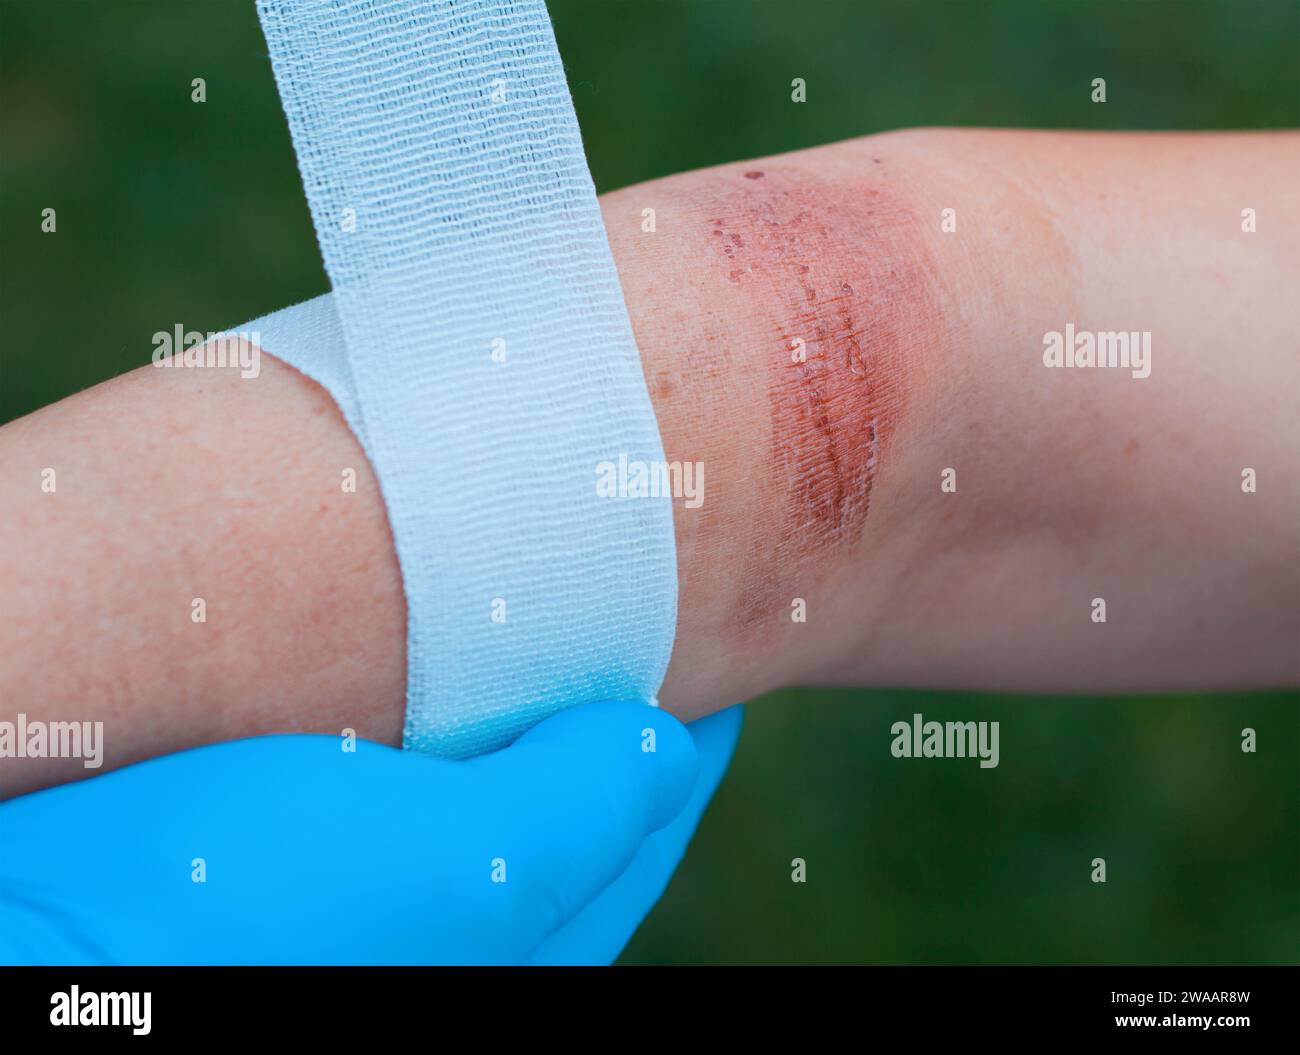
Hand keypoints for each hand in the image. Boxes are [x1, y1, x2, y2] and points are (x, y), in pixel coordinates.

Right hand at [0, 700, 741, 964]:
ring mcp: (373, 896)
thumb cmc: (239, 911)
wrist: (31, 933)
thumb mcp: (452, 864)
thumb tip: (670, 747)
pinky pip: (409, 780)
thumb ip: (574, 812)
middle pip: (570, 817)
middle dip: (613, 723)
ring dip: (527, 715)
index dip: (679, 740)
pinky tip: (439, 671)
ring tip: (562, 632)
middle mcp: (450, 937)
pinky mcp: (297, 851)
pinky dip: (444, 719)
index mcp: (509, 954)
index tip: (707, 658)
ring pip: (489, 794)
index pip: (632, 833)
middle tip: (645, 629)